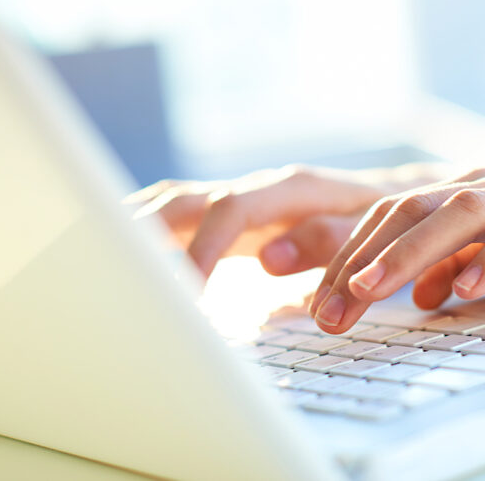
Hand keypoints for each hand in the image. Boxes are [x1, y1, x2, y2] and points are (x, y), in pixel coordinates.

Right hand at [126, 165, 395, 277]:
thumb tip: (269, 257)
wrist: (395, 200)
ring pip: (173, 204)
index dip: (203, 250)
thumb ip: (325, 241)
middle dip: (144, 233)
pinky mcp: (230, 220)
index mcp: (290, 189)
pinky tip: (117, 255)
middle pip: (186, 200)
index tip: (184, 295)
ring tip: (89, 256)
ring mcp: (240, 201)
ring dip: (133, 227)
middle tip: (109, 274)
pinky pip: (179, 220)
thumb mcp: (368, 230)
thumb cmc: (383, 221)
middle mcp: (257, 189)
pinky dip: (145, 233)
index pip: (231, 210)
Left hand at [309, 168, 484, 332]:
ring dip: (412, 252)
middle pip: (410, 212)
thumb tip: (419, 296)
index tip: (317, 305)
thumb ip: (463, 267)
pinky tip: (469, 288)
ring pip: (459, 213)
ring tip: (375, 290)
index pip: (390, 219)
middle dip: (362, 261)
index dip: (348, 258)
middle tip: (328, 310)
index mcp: (465, 194)